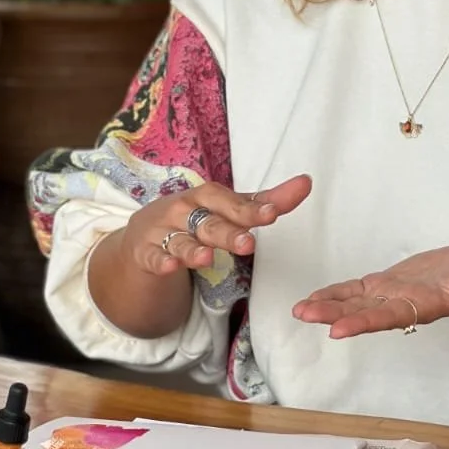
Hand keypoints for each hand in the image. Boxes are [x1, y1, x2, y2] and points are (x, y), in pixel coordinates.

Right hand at [121, 174, 312, 275]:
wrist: (142, 236)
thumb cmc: (194, 218)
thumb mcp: (226, 210)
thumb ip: (265, 201)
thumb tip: (306, 183)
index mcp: (207, 198)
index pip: (232, 203)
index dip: (252, 209)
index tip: (273, 213)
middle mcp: (184, 211)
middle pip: (210, 224)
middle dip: (228, 233)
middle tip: (249, 244)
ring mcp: (163, 232)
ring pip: (181, 241)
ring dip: (194, 249)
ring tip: (208, 258)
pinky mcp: (145, 253)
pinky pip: (154, 258)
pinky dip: (161, 261)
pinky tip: (170, 266)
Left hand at [293, 243, 448, 339]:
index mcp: (427, 305)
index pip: (391, 317)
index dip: (365, 322)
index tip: (338, 330)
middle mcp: (405, 304)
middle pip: (365, 312)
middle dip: (335, 314)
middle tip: (304, 314)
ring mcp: (395, 294)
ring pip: (357, 301)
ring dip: (329, 306)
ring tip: (299, 309)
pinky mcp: (391, 282)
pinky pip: (360, 289)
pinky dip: (338, 293)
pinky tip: (315, 297)